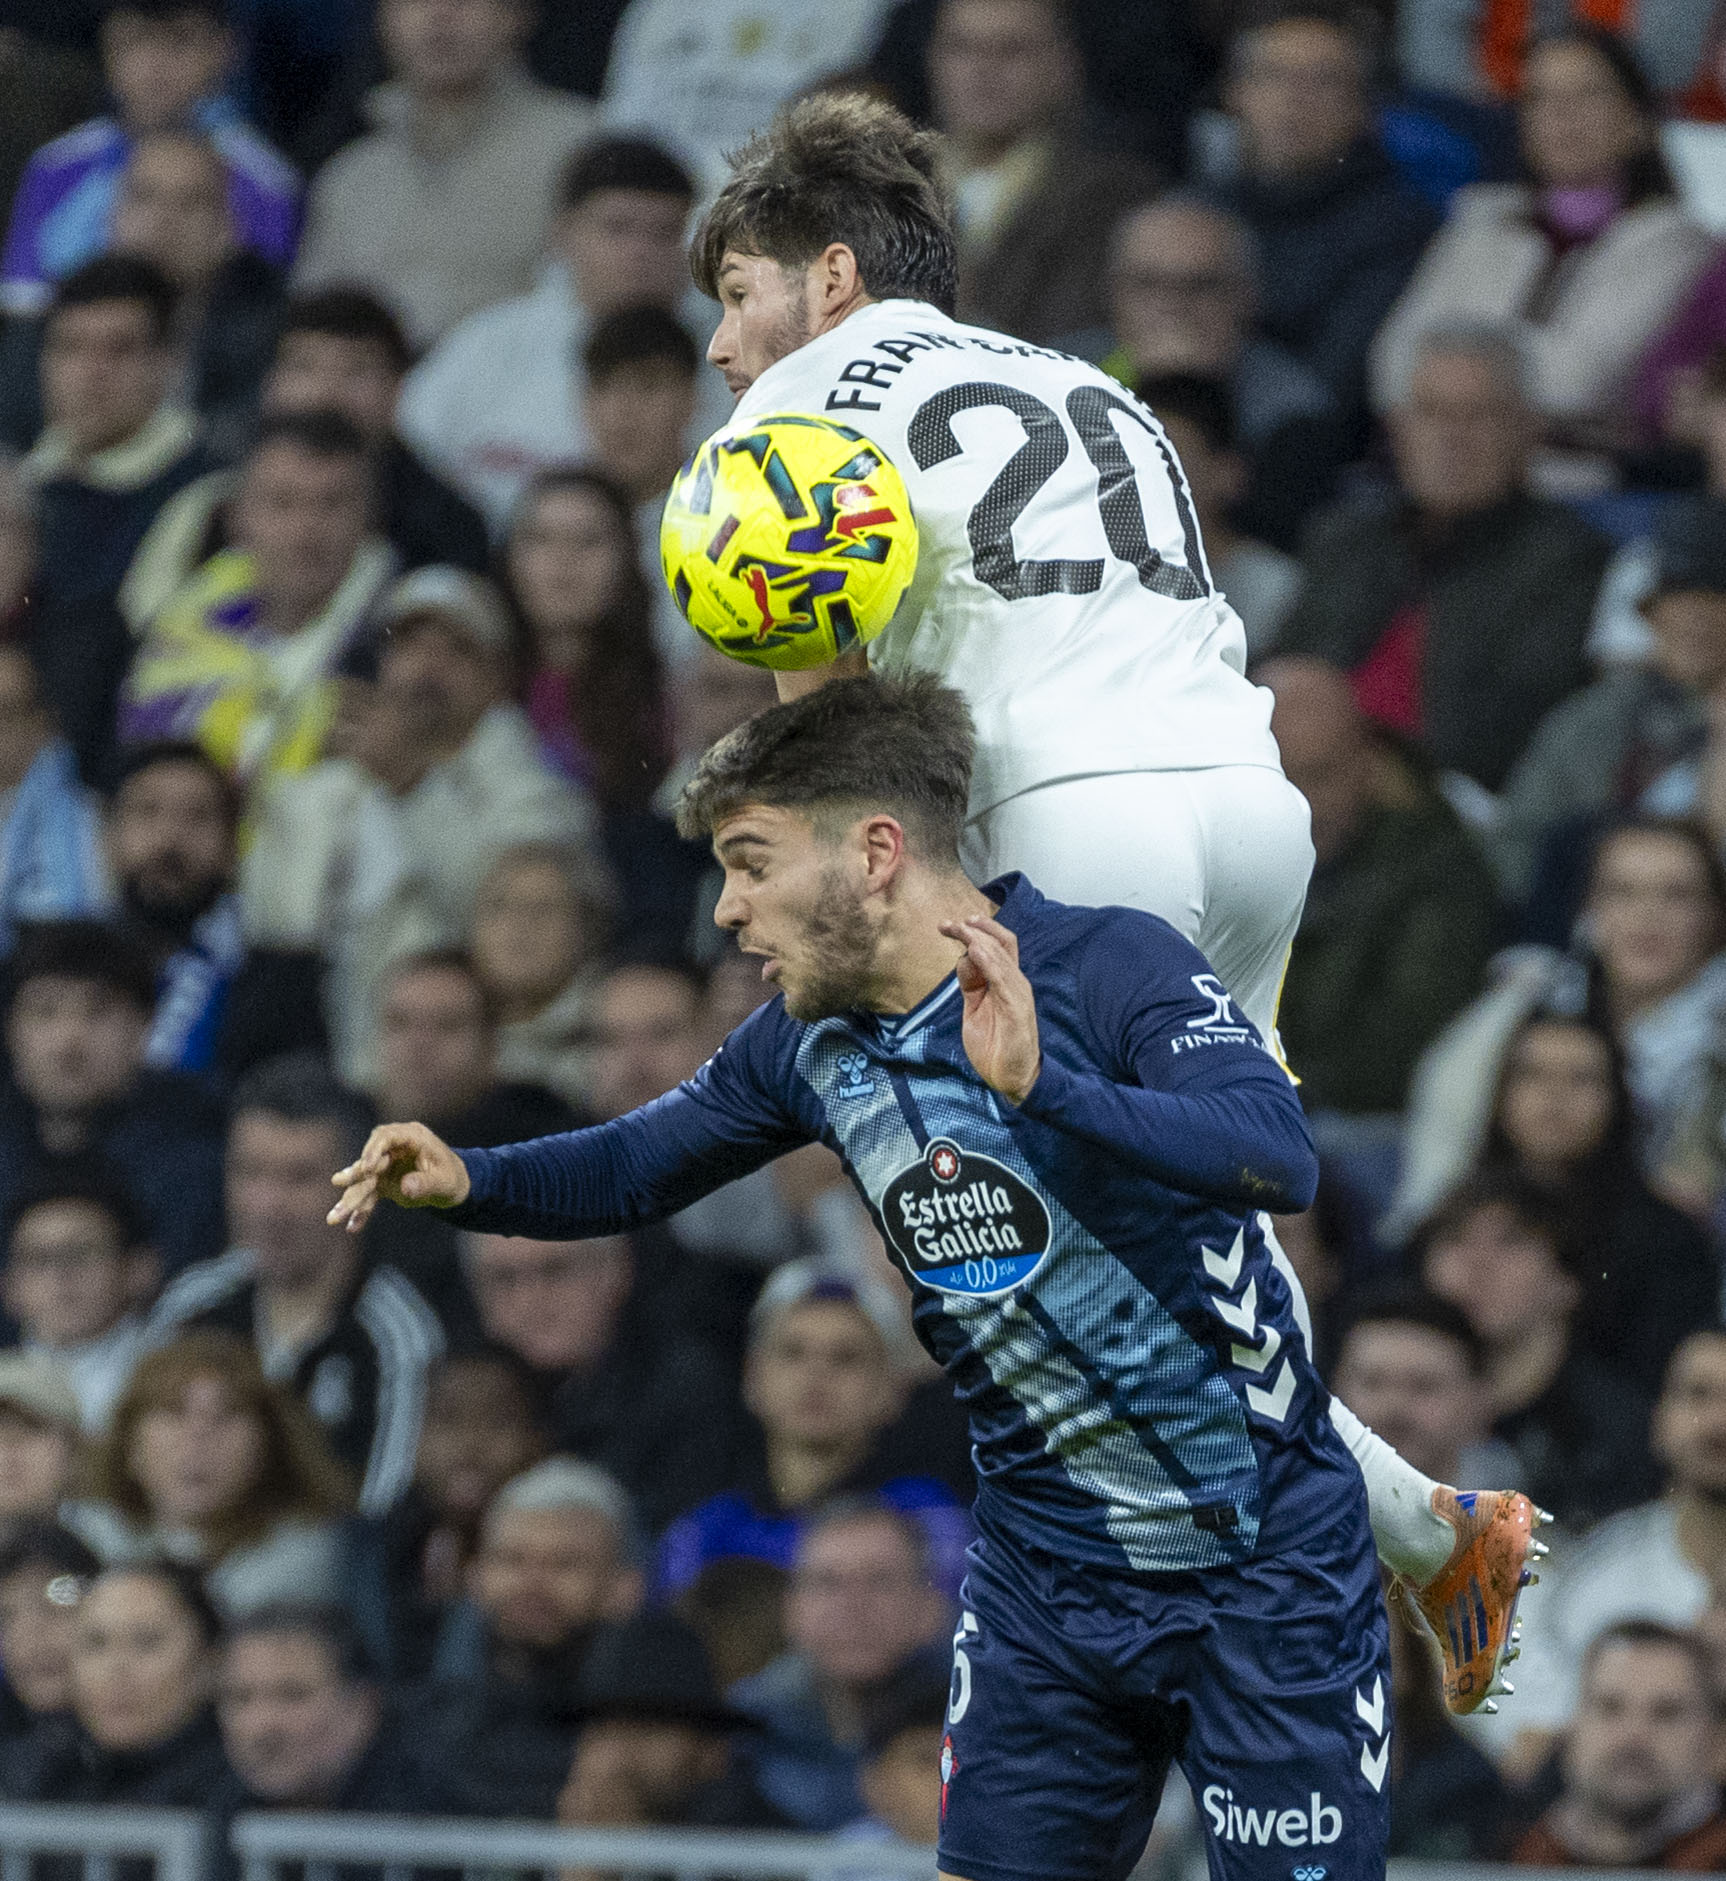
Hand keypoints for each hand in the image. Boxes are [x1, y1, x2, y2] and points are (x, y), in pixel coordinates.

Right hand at [327, 1122, 469, 1232]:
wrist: (453, 1186)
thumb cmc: (452, 1178)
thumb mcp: (444, 1181)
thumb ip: (425, 1183)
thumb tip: (406, 1187)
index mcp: (411, 1137)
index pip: (386, 1137)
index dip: (374, 1149)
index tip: (366, 1167)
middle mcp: (394, 1149)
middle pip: (370, 1160)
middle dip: (355, 1175)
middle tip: (338, 1183)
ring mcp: (385, 1165)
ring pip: (364, 1181)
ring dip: (350, 1198)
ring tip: (334, 1218)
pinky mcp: (382, 1182)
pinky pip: (369, 1196)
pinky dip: (362, 1211)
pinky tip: (352, 1228)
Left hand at [938, 914, 1040, 1104]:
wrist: (1011, 1077)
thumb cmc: (996, 1043)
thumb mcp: (975, 1007)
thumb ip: (971, 983)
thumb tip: (963, 958)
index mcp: (1005, 981)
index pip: (996, 944)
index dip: (974, 930)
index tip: (947, 925)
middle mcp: (1014, 982)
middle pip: (999, 943)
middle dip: (972, 929)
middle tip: (947, 924)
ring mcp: (1018, 994)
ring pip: (1001, 956)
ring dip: (979, 939)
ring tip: (960, 929)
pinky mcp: (1017, 1010)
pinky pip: (1004, 980)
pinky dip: (990, 963)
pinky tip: (975, 951)